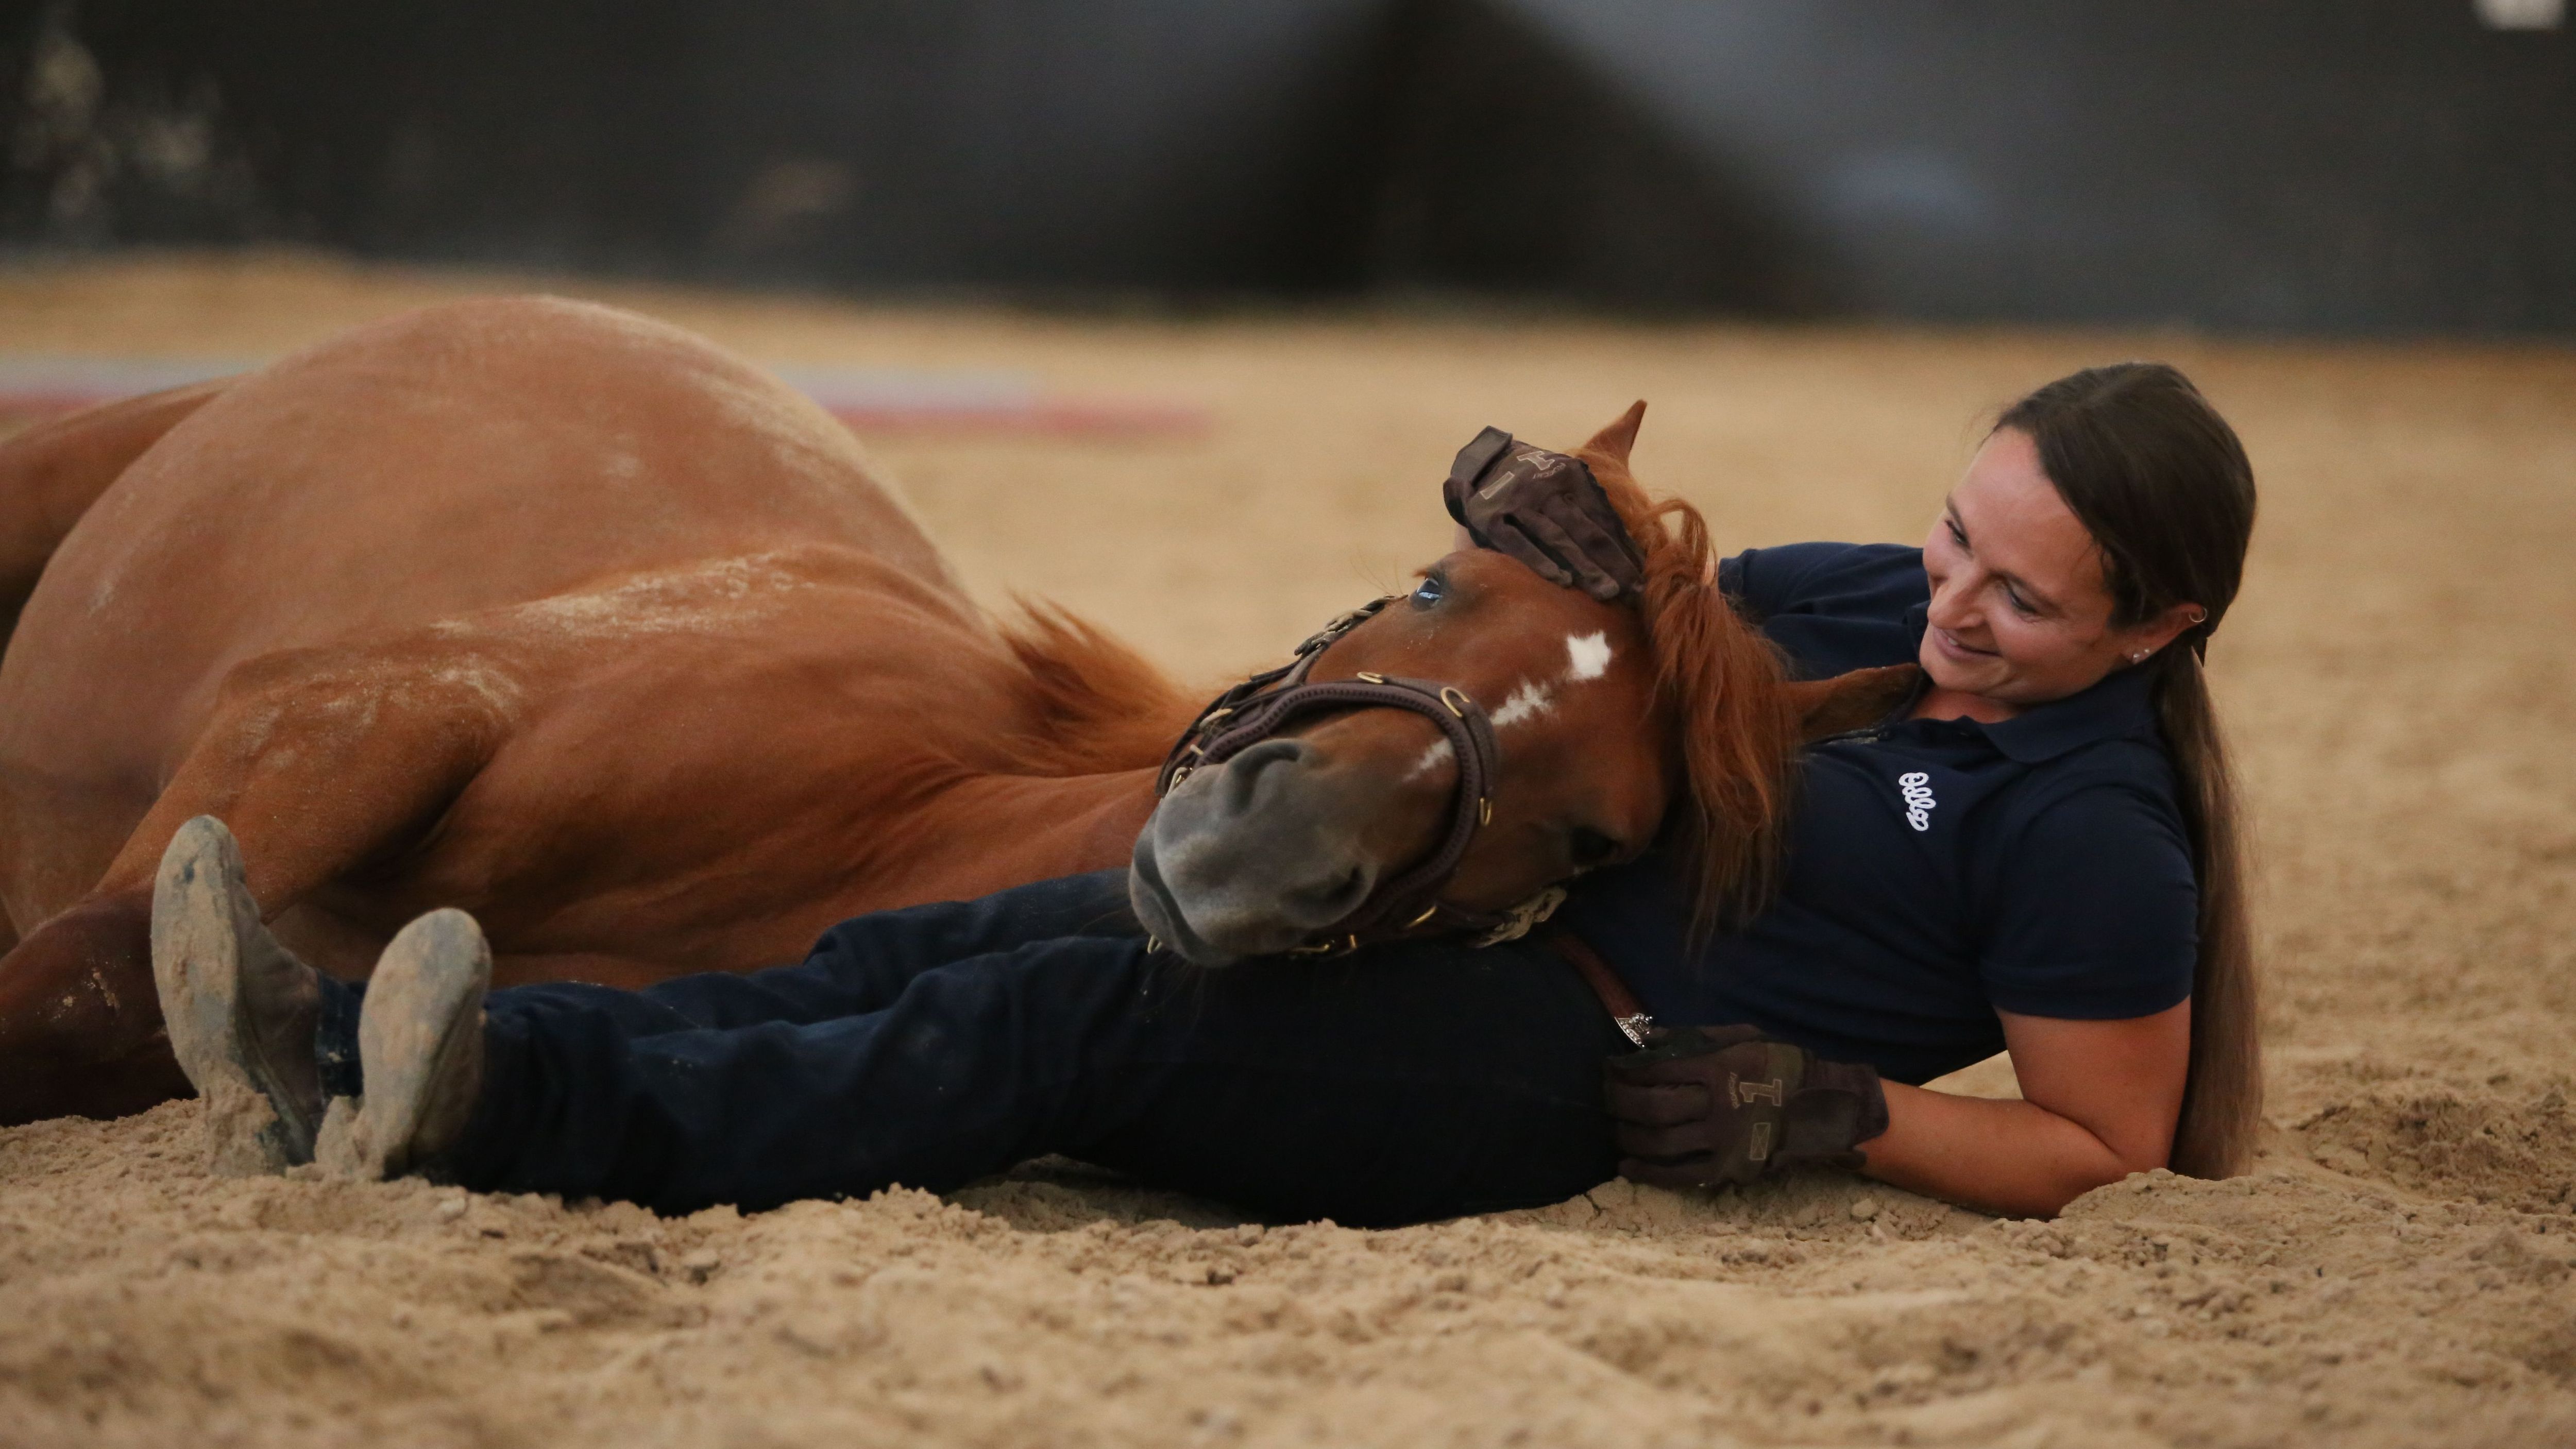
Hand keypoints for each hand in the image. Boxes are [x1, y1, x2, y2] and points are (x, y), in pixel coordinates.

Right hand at [1442, 427, 1646, 601]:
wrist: (1480, 466)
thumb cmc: (1541, 473)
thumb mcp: (1575, 456)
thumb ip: (1615, 435)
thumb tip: (1641, 403)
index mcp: (1571, 472)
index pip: (1604, 514)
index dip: (1625, 545)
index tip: (1644, 573)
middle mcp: (1545, 485)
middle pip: (1585, 530)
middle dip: (1611, 563)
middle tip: (1634, 591)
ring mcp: (1516, 502)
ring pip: (1556, 538)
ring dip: (1584, 568)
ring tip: (1606, 591)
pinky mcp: (1489, 518)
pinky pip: (1518, 543)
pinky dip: (1540, 562)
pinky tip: (1562, 582)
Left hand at [1603, 1024, 1888, 1187]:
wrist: (1825, 1108)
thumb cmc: (1781, 1066)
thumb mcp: (1743, 1037)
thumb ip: (1693, 1036)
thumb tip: (1644, 1035)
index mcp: (1721, 1068)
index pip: (1658, 1070)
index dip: (1626, 1070)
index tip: (1611, 1068)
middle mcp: (1719, 1106)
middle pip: (1653, 1108)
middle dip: (1620, 1103)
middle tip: (1607, 1098)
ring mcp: (1724, 1142)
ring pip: (1661, 1144)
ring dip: (1628, 1137)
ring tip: (1615, 1130)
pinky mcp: (1730, 1169)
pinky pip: (1680, 1176)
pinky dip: (1649, 1174)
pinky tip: (1628, 1166)